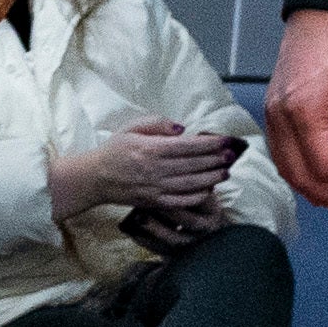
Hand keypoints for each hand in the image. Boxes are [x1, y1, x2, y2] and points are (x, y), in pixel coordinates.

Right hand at [54, 119, 235, 227]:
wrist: (95, 178)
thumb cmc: (114, 150)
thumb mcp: (131, 128)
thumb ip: (157, 124)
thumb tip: (182, 129)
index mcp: (151, 149)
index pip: (188, 146)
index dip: (209, 143)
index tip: (225, 140)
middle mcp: (155, 170)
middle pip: (193, 165)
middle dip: (215, 160)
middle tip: (232, 155)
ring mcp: (156, 188)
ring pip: (191, 184)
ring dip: (211, 178)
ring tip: (226, 172)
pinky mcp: (154, 202)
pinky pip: (181, 200)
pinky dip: (197, 196)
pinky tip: (208, 189)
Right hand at [265, 7, 327, 211]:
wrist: (319, 17)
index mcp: (303, 115)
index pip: (327, 166)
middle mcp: (281, 121)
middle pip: (303, 177)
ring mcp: (273, 119)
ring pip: (289, 172)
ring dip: (317, 191)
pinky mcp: (275, 115)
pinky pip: (284, 156)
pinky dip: (303, 173)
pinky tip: (323, 180)